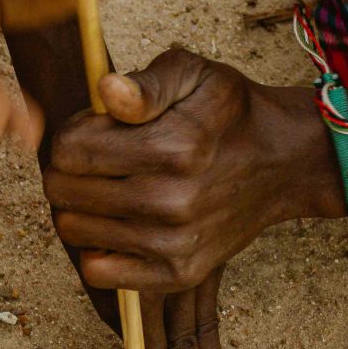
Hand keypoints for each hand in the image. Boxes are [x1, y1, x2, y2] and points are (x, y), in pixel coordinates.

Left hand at [44, 49, 343, 291]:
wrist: (284, 163)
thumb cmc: (230, 113)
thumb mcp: (195, 74)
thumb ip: (147, 82)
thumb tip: (106, 91)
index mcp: (172, 147)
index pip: (70, 149)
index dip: (72, 133)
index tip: (95, 129)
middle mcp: (171, 201)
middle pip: (64, 191)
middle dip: (68, 169)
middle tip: (98, 159)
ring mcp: (174, 244)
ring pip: (74, 230)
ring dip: (79, 208)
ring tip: (109, 188)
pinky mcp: (178, 274)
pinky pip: (100, 272)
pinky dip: (97, 249)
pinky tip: (117, 226)